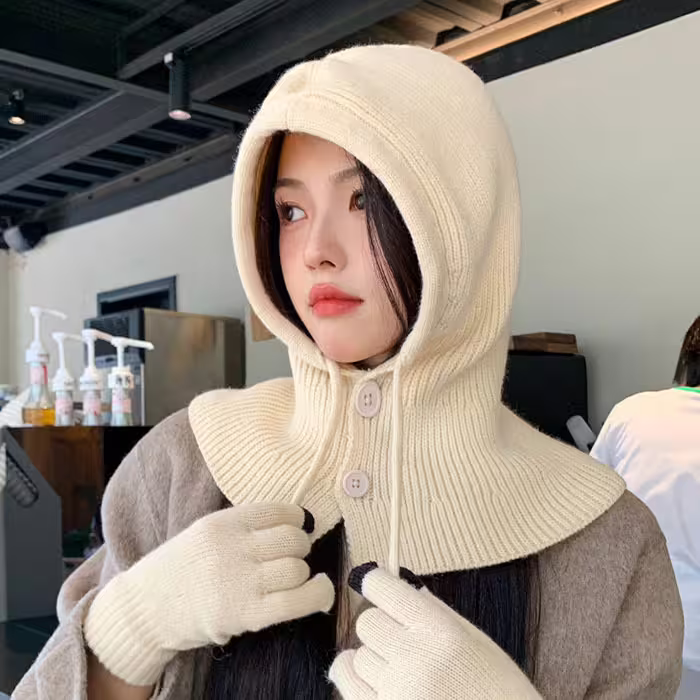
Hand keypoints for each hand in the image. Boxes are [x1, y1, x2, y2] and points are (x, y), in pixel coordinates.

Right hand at [85, 503, 334, 685]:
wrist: (144, 610)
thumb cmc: (180, 569)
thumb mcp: (205, 531)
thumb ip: (243, 525)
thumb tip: (297, 521)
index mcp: (223, 522)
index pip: (279, 511)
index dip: (297, 520)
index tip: (296, 528)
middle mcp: (233, 548)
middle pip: (293, 539)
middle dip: (300, 546)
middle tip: (291, 556)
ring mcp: (239, 581)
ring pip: (297, 568)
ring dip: (302, 573)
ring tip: (292, 579)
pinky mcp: (245, 614)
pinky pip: (296, 601)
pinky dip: (317, 595)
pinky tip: (320, 591)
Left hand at [329, 565, 540, 699]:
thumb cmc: (499, 692)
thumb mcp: (478, 644)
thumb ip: (437, 613)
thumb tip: (402, 587)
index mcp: (440, 631)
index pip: (384, 588)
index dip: (375, 583)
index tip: (372, 583)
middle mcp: (414, 659)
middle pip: (366, 623)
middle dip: (381, 629)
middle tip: (401, 642)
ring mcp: (396, 693)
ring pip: (356, 657)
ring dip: (374, 661)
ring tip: (402, 675)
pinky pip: (347, 685)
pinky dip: (356, 682)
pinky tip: (377, 685)